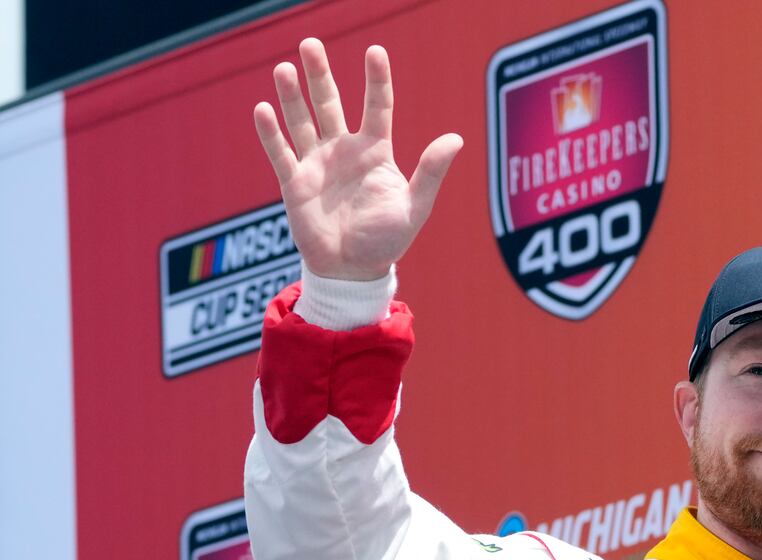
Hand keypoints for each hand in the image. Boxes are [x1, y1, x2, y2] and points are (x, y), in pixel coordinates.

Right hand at [253, 38, 462, 280]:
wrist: (353, 272)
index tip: (375, 51)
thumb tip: (456, 138)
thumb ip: (431, 171)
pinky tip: (263, 109)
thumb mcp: (415, 206)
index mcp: (375, 152)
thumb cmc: (387, 240)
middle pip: (330, 102)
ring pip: (302, 121)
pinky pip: (280, 153)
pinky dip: (271, 133)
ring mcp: (317, 164)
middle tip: (311, 44)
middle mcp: (344, 150)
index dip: (376, 80)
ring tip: (285, 68)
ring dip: (292, 96)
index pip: (377, 107)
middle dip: (320, 74)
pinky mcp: (295, 183)